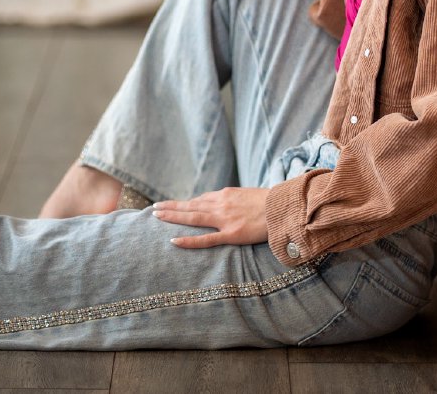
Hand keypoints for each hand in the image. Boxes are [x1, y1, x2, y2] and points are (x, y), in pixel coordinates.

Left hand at [152, 187, 268, 248]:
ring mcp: (224, 219)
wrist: (283, 207)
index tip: (170, 204)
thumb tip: (224, 203)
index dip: (183, 203)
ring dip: (173, 216)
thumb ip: (233, 200)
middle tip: (154, 208)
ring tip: (156, 216)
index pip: (199, 199)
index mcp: (225, 195)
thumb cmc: (269, 203)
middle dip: (171, 207)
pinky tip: (174, 241)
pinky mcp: (231, 234)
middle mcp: (221, 204)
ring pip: (193, 217)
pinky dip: (189, 240)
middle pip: (190, 205)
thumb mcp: (247, 195)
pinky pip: (206, 239)